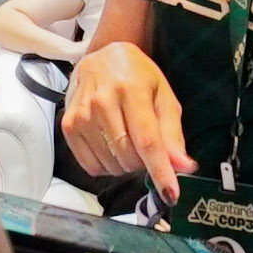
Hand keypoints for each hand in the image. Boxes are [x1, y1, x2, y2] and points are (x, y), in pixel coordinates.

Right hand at [63, 42, 192, 201]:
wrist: (101, 58)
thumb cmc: (137, 77)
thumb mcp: (163, 96)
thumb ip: (173, 133)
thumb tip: (184, 167)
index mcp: (132, 90)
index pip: (147, 141)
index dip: (160, 171)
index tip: (171, 194)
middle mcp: (102, 102)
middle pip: (129, 157)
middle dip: (144, 163)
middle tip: (146, 147)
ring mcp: (82, 115)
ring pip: (111, 165)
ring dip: (126, 164)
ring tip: (127, 141)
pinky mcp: (68, 126)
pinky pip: (92, 166)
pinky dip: (107, 165)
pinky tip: (110, 146)